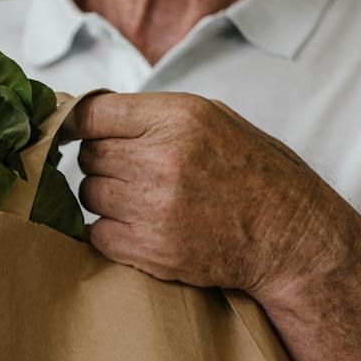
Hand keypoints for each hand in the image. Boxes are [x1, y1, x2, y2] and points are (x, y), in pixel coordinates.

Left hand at [66, 91, 360, 308]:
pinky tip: (141, 225)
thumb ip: (150, 114)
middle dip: (104, 162)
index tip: (71, 131)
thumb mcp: (212, 119)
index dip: (75, 122)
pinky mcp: (151, 249)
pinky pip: (97, 233)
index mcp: (179, 118)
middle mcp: (163, 160)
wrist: (289, 235)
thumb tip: (80, 111)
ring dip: (108, 197)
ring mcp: (155, 208)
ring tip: (146, 199)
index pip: (92, 113)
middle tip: (134, 171)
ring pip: (90, 195)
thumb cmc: (252, 172)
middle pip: (89, 156)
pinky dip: (110, 231)